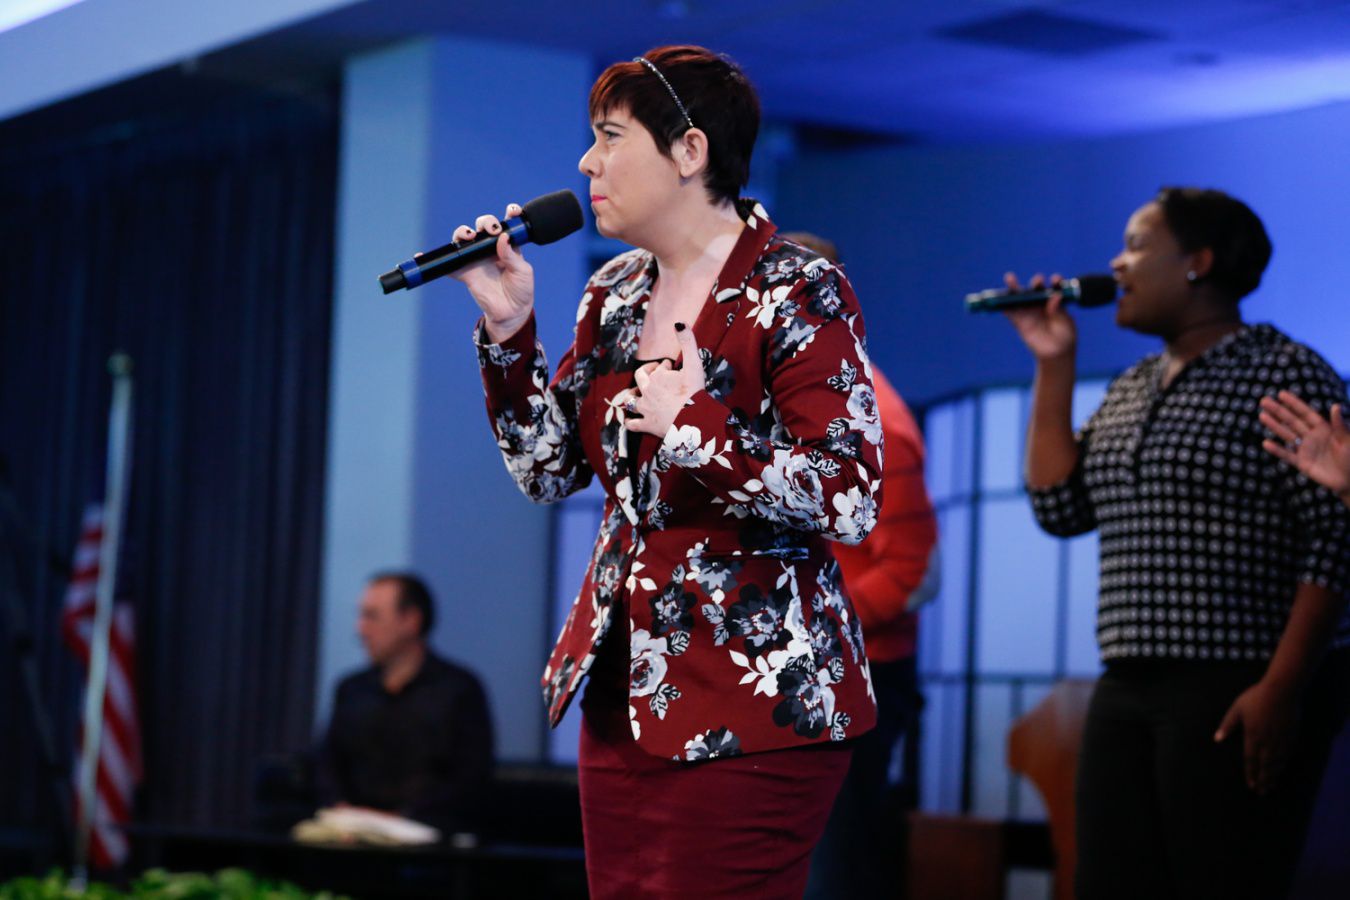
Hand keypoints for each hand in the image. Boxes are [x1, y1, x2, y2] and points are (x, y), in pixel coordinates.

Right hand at [449, 203, 534, 341]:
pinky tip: (424, 255)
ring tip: (470, 236)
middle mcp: (490, 248)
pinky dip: (436, 259)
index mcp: (507, 245)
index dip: (509, 213)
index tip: (513, 211)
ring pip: (464, 238)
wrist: (511, 312)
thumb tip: (502, 237)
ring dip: (464, 232)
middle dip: (485, 222)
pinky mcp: (465, 272)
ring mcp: (476, 259)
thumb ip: (512, 255)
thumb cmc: (521, 290)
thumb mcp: (523, 272)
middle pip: (482, 226)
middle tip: (491, 230)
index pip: (506, 224)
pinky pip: (448, 264)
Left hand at [624, 324, 705, 437]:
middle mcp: (648, 390)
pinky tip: (630, 421)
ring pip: (631, 400)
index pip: (660, 367)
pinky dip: (630, 423)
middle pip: (641, 378)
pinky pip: (633, 424)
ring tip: (636, 395)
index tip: (672, 367)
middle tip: (656, 374)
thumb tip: (679, 322)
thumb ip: (687, 342)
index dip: (666, 366)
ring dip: (632, 396)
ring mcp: (645, 408)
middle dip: (647, 373)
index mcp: (658, 376)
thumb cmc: (695, 392)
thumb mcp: (695, 364)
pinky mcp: (647, 425)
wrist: (694, 420)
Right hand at [1001, 272, 1076, 361]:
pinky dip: (1004, 305)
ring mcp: (1029, 312)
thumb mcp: (1066, 324)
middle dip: (1036, 283)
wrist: (1056, 353)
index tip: (1056, 279)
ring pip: (1020, 297)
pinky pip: (1010, 313)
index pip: (1054, 288)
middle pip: (1036, 289)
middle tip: (1038, 280)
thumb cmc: (1065, 337)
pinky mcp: (1020, 322)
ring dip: (1014, 288)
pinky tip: (999, 299)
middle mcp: (1040, 303)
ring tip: (1010, 278)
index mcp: (1055, 301)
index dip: (1055, 282)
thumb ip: (1059, 311)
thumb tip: (1055, 296)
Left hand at [1214, 679, 1298, 794]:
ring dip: (1274, 775)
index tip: (1250, 785)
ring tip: (1271, 786)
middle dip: (1263, 780)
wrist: (1282, 690)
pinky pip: (1287, 755)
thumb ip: (1227, 724)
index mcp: (1252, 736)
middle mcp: (1267, 742)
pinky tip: (1282, 769)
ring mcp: (1281, 740)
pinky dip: (1284, 764)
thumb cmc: (1256, 697)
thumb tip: (1216, 738)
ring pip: (1277, 763)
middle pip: (1265, 766)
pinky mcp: (1292, 736)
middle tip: (1261, 792)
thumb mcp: (1237, 709)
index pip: (1250, 760)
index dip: (1250, 774)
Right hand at [1260, 392, 1349, 500]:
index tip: (1281, 393)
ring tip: (1262, 415)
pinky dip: (1277, 450)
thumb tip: (1336, 405)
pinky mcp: (1302, 463)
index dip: (1294, 403)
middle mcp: (1312, 436)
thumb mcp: (1347, 439)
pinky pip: (1287, 455)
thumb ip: (1339, 424)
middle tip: (1264, 401)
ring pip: (1287, 435)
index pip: (1305, 413)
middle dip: (1278, 411)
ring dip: (1274, 425)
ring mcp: (1305, 449)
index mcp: (1323, 428)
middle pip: (1292, 421)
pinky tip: (1266, 443)